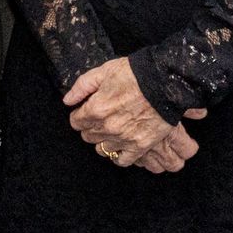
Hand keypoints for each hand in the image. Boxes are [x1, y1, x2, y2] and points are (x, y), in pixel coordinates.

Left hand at [63, 57, 202, 167]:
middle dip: (90, 127)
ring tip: (111, 130)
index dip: (79, 115)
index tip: (85, 111)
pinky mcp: (139, 146)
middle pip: (88, 136)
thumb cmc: (135, 74)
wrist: (165, 83)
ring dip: (104, 140)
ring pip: (102, 149)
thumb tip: (68, 100)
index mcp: (96, 109)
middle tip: (100, 118)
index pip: (76, 121)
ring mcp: (123, 139)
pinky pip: (122, 160)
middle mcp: (107, 127)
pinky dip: (119, 155)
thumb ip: (82, 86)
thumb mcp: (104, 71)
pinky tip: (121, 145)